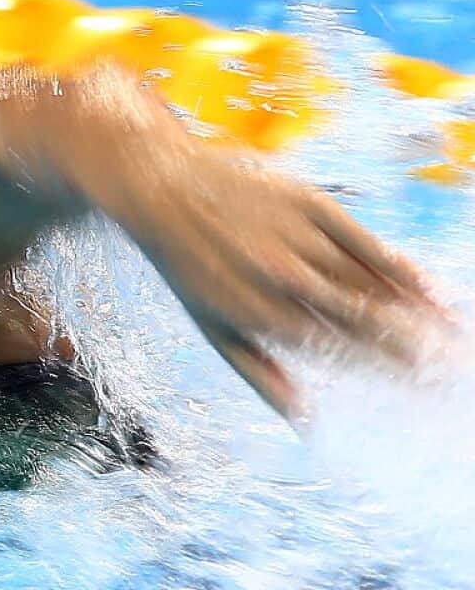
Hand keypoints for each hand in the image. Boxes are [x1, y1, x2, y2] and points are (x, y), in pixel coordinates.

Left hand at [122, 145, 444, 420]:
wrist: (164, 188)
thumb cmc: (189, 266)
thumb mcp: (210, 325)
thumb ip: (259, 373)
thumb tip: (304, 421)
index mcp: (256, 313)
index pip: (336, 351)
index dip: (384, 370)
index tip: (421, 387)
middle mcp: (280, 276)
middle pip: (364, 320)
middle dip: (415, 347)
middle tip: (454, 368)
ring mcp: (297, 237)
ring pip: (371, 283)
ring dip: (419, 313)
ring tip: (454, 337)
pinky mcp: (309, 203)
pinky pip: (366, 241)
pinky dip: (402, 268)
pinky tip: (433, 291)